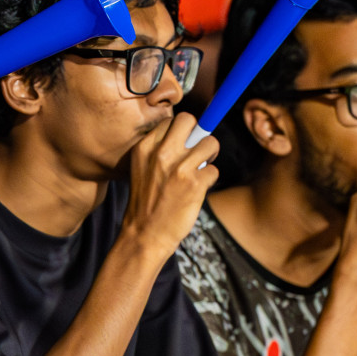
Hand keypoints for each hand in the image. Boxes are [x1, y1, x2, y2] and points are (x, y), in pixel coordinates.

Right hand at [121, 112, 219, 260]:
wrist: (143, 235)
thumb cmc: (145, 203)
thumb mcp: (141, 169)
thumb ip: (159, 150)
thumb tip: (189, 135)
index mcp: (145, 147)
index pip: (172, 120)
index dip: (182, 131)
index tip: (184, 144)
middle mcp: (161, 152)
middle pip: (191, 120)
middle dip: (198, 133)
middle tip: (198, 150)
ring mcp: (179, 167)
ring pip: (210, 142)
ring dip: (210, 156)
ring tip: (199, 171)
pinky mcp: (194, 183)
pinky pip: (214, 170)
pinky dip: (209, 180)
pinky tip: (197, 190)